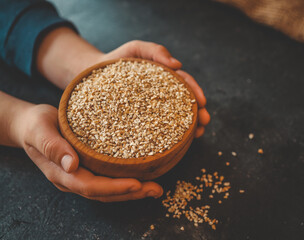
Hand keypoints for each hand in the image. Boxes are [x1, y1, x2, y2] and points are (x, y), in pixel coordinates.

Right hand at [16, 104, 162, 201]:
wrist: (30, 126)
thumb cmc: (35, 124)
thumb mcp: (40, 129)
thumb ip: (52, 146)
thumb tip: (71, 165)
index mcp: (61, 173)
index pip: (90, 186)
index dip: (114, 187)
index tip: (137, 183)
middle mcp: (72, 179)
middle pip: (104, 194)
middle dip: (131, 193)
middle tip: (156, 189)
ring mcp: (79, 176)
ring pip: (108, 191)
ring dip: (133, 191)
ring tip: (155, 188)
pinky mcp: (87, 169)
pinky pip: (108, 180)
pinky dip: (125, 182)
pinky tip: (142, 177)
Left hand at [37, 28, 209, 136]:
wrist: (92, 74)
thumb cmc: (116, 60)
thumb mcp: (136, 49)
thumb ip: (155, 51)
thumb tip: (177, 64)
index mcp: (164, 77)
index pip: (185, 83)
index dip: (195, 91)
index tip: (203, 102)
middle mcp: (162, 94)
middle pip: (184, 103)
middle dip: (198, 113)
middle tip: (204, 122)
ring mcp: (152, 109)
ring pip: (175, 118)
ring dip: (190, 126)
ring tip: (198, 134)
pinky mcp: (141, 121)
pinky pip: (156, 128)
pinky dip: (169, 135)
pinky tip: (175, 143)